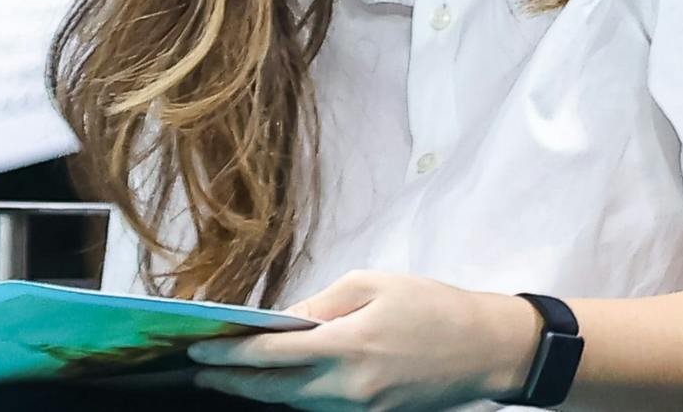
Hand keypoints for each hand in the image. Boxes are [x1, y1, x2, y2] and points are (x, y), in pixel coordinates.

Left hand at [188, 271, 537, 409]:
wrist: (485, 348)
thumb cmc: (434, 306)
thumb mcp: (377, 283)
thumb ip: (323, 301)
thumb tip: (284, 318)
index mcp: (347, 345)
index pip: (270, 353)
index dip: (228, 354)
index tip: (197, 348)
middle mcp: (347, 386)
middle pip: (271, 389)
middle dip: (230, 380)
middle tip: (198, 369)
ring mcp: (358, 409)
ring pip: (292, 403)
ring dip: (258, 390)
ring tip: (229, 376)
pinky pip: (319, 408)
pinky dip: (292, 396)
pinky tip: (278, 383)